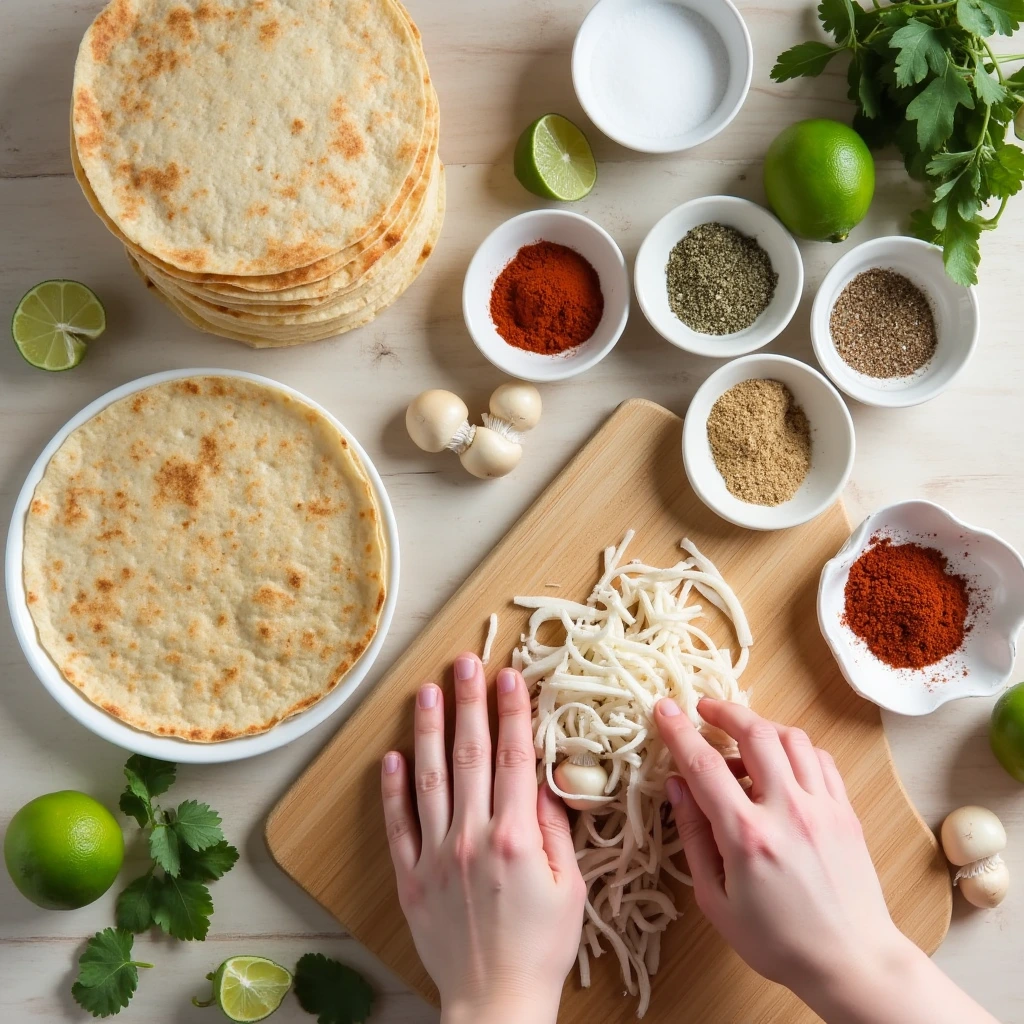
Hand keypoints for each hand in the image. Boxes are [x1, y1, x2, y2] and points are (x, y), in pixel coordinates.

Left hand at [381, 653, 584, 1023]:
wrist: (496, 1003)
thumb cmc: (542, 948)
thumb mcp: (569, 887)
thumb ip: (555, 829)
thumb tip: (544, 782)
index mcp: (518, 837)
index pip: (514, 757)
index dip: (512, 711)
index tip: (509, 675)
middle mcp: (473, 836)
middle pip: (469, 755)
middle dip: (468, 703)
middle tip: (464, 662)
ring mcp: (437, 855)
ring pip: (430, 778)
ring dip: (427, 730)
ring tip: (426, 691)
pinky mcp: (411, 877)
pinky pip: (398, 824)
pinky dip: (392, 790)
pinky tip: (391, 757)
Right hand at [654, 697, 999, 1023]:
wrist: (852, 962)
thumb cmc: (778, 942)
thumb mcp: (716, 901)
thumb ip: (694, 839)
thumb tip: (676, 787)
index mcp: (748, 837)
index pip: (704, 765)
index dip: (679, 731)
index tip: (664, 708)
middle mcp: (788, 812)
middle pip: (755, 733)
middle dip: (724, 711)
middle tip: (704, 709)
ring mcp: (823, 808)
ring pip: (792, 738)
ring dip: (761, 725)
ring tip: (742, 736)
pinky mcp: (845, 812)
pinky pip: (820, 759)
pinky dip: (795, 748)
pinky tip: (780, 760)